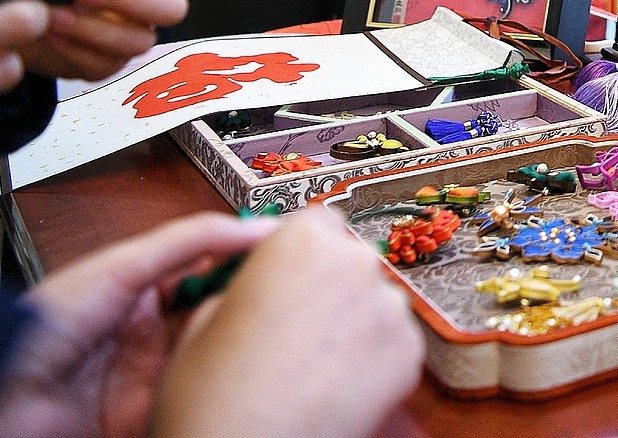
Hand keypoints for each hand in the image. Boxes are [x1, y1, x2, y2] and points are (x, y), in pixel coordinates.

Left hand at [0, 211, 281, 437]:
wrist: (7, 396)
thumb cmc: (44, 327)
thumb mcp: (123, 266)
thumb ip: (188, 241)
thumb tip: (253, 226)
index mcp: (142, 291)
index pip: (210, 269)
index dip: (248, 260)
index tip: (290, 252)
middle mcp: (151, 334)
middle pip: (219, 313)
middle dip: (254, 304)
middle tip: (296, 292)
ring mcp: (154, 376)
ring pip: (217, 355)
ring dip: (245, 344)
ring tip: (281, 330)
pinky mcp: (155, 414)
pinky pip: (202, 397)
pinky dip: (226, 387)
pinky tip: (248, 372)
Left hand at [22, 0, 187, 81]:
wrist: (12, 20)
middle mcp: (146, 1)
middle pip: (173, 7)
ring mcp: (132, 35)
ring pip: (140, 40)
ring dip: (95, 27)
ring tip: (54, 15)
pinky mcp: (109, 63)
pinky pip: (107, 64)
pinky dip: (76, 49)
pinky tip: (51, 34)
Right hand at [151, 208, 422, 437]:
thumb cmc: (213, 394)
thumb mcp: (207, 317)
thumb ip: (248, 282)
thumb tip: (266, 279)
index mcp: (301, 241)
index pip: (317, 222)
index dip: (300, 250)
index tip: (291, 273)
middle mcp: (355, 263)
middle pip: (349, 261)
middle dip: (328, 286)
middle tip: (296, 326)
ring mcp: (389, 308)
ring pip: (373, 301)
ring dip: (352, 322)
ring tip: (311, 363)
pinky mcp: (410, 352)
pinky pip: (391, 341)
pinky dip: (371, 358)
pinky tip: (333, 383)